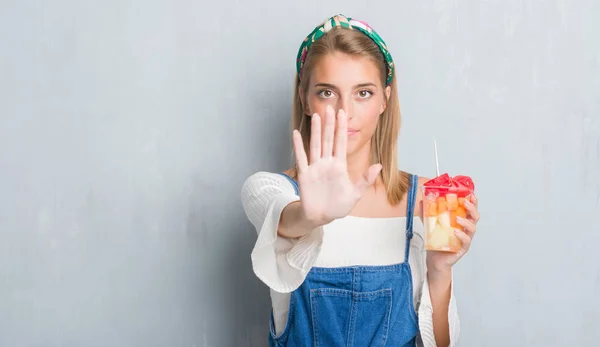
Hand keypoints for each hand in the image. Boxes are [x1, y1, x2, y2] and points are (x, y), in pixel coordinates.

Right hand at [293, 105, 381, 225]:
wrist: (321, 217)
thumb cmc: (338, 206)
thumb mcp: (355, 194)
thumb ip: (365, 180)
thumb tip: (379, 165)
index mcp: (339, 165)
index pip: (341, 142)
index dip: (342, 127)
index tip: (343, 113)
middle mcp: (327, 163)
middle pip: (328, 139)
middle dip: (329, 123)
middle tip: (330, 107)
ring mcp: (315, 167)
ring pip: (315, 144)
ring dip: (315, 130)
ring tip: (316, 115)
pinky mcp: (305, 174)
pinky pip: (301, 158)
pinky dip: (298, 146)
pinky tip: (296, 133)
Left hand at [426, 194, 479, 272]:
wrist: (435, 259)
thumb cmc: (437, 241)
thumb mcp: (430, 224)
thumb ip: (427, 212)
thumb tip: (422, 200)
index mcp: (460, 221)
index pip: (469, 209)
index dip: (472, 201)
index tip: (470, 194)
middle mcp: (465, 229)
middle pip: (475, 216)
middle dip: (472, 208)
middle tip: (466, 202)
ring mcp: (465, 238)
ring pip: (472, 228)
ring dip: (466, 222)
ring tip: (458, 218)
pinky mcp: (462, 248)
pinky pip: (466, 241)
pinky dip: (462, 235)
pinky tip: (456, 232)